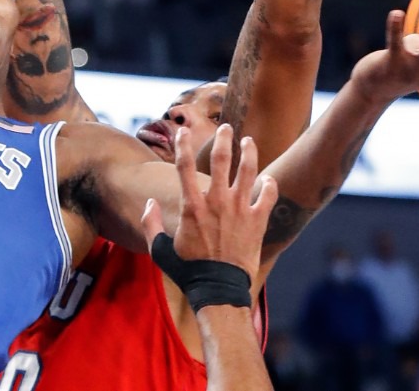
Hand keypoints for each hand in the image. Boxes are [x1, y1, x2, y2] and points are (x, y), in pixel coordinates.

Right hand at [143, 123, 277, 274]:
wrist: (219, 290)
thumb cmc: (189, 271)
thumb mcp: (160, 250)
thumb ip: (151, 224)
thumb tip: (148, 203)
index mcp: (191, 206)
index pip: (183, 166)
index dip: (181, 144)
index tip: (181, 130)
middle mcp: (216, 202)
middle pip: (221, 159)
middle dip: (224, 138)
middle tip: (227, 128)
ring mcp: (239, 210)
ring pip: (247, 170)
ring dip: (249, 152)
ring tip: (249, 141)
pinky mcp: (257, 221)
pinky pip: (267, 195)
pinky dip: (269, 185)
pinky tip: (268, 180)